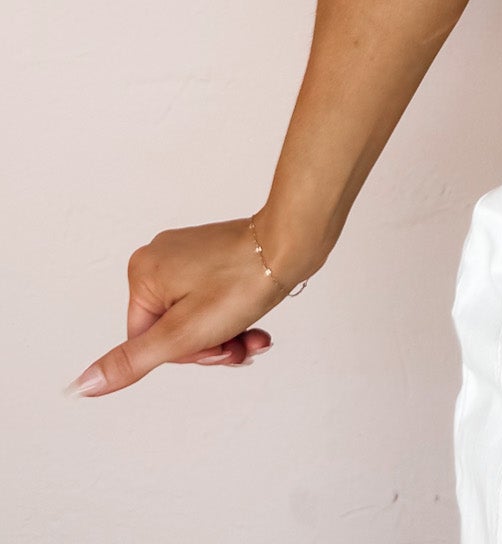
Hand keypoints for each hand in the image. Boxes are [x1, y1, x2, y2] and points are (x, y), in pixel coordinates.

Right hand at [64, 215, 308, 396]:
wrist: (293, 241)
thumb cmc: (242, 280)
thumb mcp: (182, 333)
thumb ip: (131, 361)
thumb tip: (83, 385)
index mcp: (143, 272)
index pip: (147, 340)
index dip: (184, 354)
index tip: (215, 347)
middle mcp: (161, 257)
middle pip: (174, 331)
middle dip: (209, 346)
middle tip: (238, 344)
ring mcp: (190, 255)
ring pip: (198, 318)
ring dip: (226, 337)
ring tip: (255, 339)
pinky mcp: (217, 256)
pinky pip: (214, 300)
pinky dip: (234, 318)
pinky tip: (258, 329)